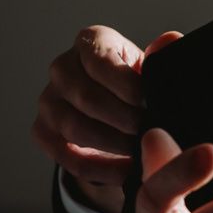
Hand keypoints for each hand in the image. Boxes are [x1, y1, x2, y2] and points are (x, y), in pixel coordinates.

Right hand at [33, 25, 182, 212]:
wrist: (118, 109)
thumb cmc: (137, 83)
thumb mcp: (150, 67)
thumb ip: (160, 56)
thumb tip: (170, 40)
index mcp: (91, 43)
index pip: (100, 61)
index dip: (126, 85)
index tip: (149, 103)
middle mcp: (62, 68)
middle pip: (86, 97)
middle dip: (123, 119)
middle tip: (150, 131)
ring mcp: (48, 101)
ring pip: (74, 128)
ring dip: (112, 144)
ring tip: (142, 152)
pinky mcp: (42, 132)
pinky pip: (66, 155)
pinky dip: (100, 168)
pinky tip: (126, 172)